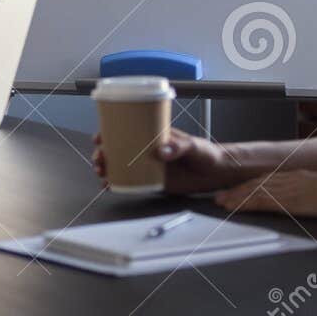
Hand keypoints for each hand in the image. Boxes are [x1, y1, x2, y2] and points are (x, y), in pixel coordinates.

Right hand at [93, 127, 247, 193]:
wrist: (216, 174)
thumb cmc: (207, 154)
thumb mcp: (194, 146)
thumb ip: (179, 147)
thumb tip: (162, 151)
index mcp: (153, 134)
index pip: (126, 128)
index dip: (108, 131)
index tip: (100, 137)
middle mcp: (146, 149)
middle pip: (117, 148)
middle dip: (103, 153)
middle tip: (100, 159)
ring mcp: (147, 166)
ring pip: (120, 165)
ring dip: (107, 168)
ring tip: (102, 174)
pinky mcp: (152, 182)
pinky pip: (130, 182)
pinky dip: (117, 184)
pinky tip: (109, 186)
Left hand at [214, 170, 316, 218]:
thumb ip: (310, 190)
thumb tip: (306, 197)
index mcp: (297, 175)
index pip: (266, 179)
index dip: (249, 185)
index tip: (236, 190)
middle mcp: (288, 179)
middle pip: (256, 184)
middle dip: (237, 191)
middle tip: (220, 197)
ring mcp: (287, 189)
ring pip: (254, 192)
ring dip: (236, 197)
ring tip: (221, 203)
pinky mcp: (289, 201)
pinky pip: (261, 201)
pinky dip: (245, 203)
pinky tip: (234, 207)